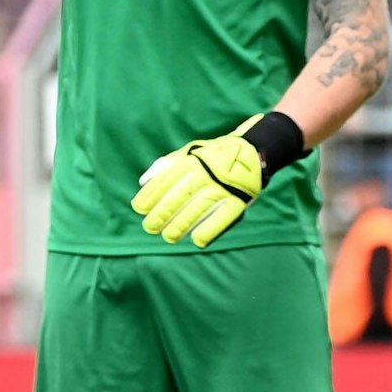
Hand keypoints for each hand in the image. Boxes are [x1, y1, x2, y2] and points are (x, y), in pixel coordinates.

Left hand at [131, 118, 265, 247]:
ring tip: (169, 237)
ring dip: (181, 226)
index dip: (151, 195)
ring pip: (199, 209)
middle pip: (180, 196)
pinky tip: (197, 241)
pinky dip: (210, 230)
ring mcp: (223, 187)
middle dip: (162, 214)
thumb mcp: (188, 153)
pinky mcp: (240, 200)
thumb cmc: (211, 157)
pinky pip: (223, 217)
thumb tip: (142, 182)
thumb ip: (164, 166)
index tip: (139, 208)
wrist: (253, 151)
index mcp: (191, 161)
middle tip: (150, 227)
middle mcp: (206, 173)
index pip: (166, 180)